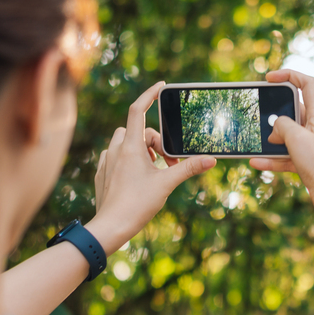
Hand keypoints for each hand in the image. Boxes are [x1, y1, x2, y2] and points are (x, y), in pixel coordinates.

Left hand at [86, 82, 215, 251]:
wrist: (111, 227)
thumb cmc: (137, 205)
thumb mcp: (167, 184)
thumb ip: (188, 168)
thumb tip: (211, 160)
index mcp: (130, 147)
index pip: (138, 109)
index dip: (150, 94)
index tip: (161, 87)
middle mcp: (116, 150)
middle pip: (138, 130)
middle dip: (156, 141)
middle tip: (169, 162)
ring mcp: (106, 161)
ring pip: (126, 142)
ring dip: (142, 149)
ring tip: (154, 169)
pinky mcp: (102, 173)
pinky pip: (116, 156)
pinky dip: (129, 160)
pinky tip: (138, 177)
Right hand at [250, 70, 313, 232]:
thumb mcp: (296, 138)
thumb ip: (282, 125)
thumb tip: (275, 129)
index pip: (307, 84)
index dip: (289, 75)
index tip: (269, 78)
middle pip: (293, 111)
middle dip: (275, 115)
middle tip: (260, 119)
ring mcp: (313, 145)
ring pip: (288, 136)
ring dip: (271, 140)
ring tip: (255, 144)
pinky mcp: (308, 162)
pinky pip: (287, 156)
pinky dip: (273, 158)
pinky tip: (256, 162)